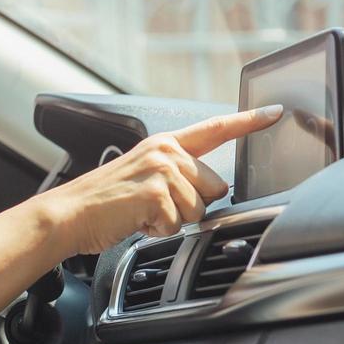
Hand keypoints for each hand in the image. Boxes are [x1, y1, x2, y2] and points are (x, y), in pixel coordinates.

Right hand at [37, 104, 283, 255]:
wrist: (69, 214)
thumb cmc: (104, 201)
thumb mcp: (145, 176)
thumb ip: (178, 175)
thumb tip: (212, 191)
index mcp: (165, 143)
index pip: (215, 129)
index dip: (249, 122)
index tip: (275, 113)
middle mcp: (166, 151)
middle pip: (215, 187)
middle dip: (192, 206)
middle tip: (157, 207)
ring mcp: (161, 170)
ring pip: (199, 209)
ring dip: (173, 221)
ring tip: (144, 214)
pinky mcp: (156, 192)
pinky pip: (178, 223)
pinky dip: (159, 231)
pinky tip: (138, 221)